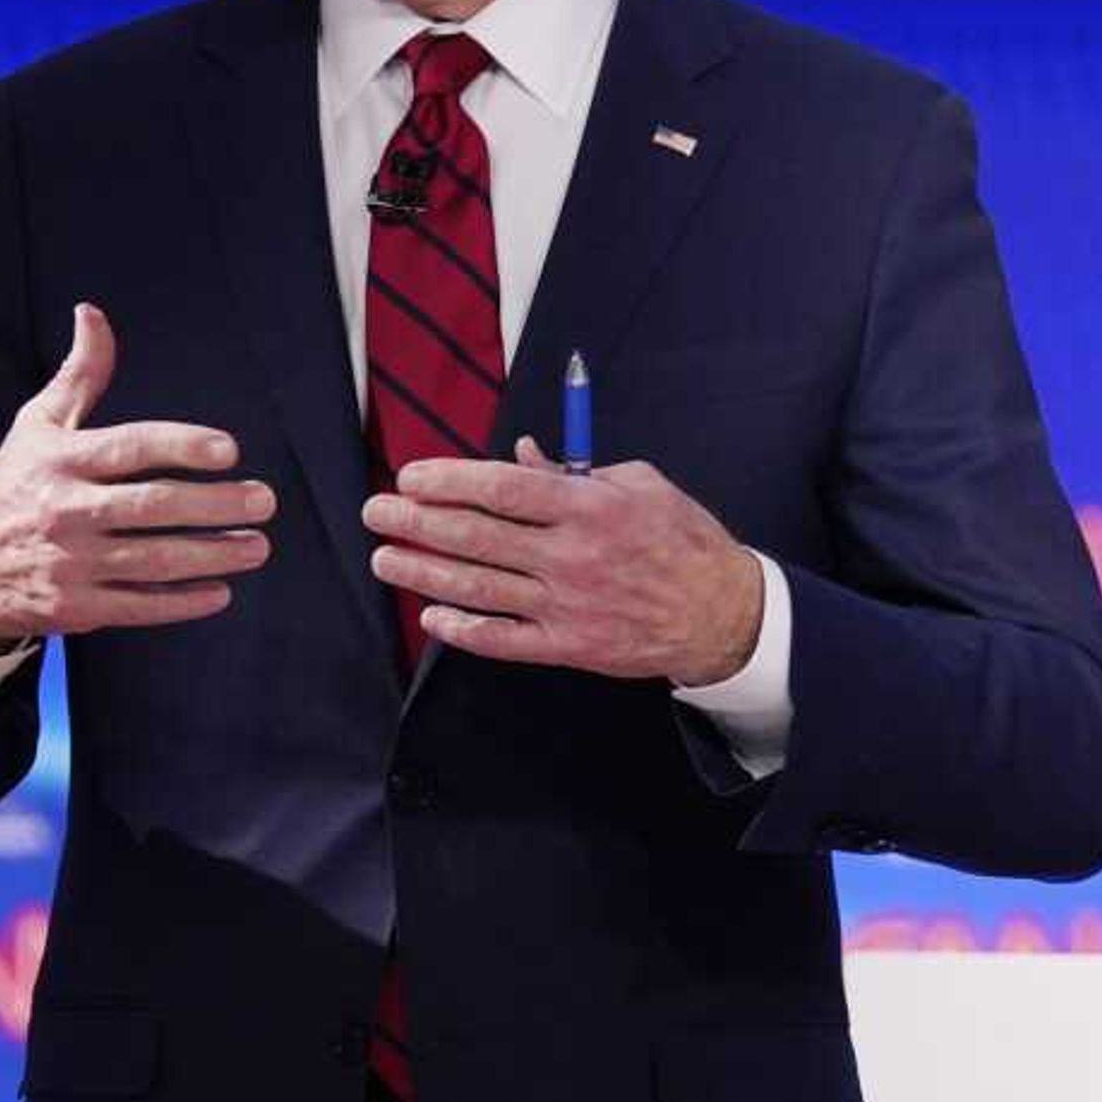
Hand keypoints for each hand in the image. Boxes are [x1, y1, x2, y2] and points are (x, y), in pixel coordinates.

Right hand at [0, 303, 274, 652]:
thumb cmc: (15, 485)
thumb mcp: (37, 426)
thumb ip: (79, 375)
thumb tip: (92, 313)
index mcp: (59, 460)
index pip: (129, 447)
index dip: (181, 446)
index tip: (230, 450)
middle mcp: (64, 510)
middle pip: (152, 506)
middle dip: (216, 504)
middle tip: (264, 500)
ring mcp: (70, 563)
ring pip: (155, 560)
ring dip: (214, 555)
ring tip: (258, 545)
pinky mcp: (75, 607)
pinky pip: (139, 605)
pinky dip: (183, 602)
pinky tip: (221, 591)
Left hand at [367, 440, 762, 683]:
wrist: (723, 615)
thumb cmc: (684, 541)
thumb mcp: (640, 485)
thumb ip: (575, 471)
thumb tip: (521, 456)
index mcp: (590, 507)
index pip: (504, 489)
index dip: (449, 481)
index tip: (413, 476)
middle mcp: (573, 556)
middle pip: (477, 536)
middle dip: (416, 522)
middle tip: (377, 511)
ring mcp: (568, 605)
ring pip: (478, 587)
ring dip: (422, 571)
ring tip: (384, 557)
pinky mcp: (569, 645)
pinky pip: (503, 639)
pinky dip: (462, 630)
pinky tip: (430, 615)